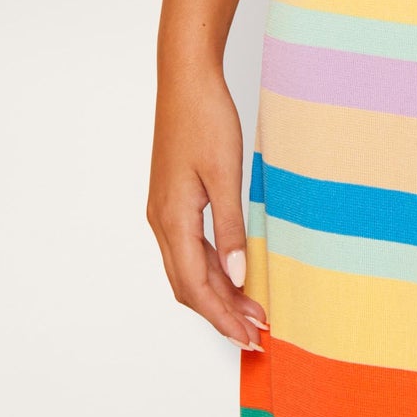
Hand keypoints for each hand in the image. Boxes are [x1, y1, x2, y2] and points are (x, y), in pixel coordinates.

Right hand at [146, 61, 268, 350]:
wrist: (186, 79)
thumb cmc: (205, 118)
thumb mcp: (225, 174)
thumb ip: (231, 228)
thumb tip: (237, 276)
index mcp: (172, 219)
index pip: (196, 286)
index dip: (222, 317)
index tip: (248, 337)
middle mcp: (162, 221)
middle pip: (188, 285)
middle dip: (220, 313)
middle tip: (255, 331)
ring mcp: (164, 210)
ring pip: (187, 268)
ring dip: (216, 292)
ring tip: (250, 308)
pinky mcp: (171, 199)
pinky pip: (188, 248)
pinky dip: (210, 268)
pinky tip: (231, 272)